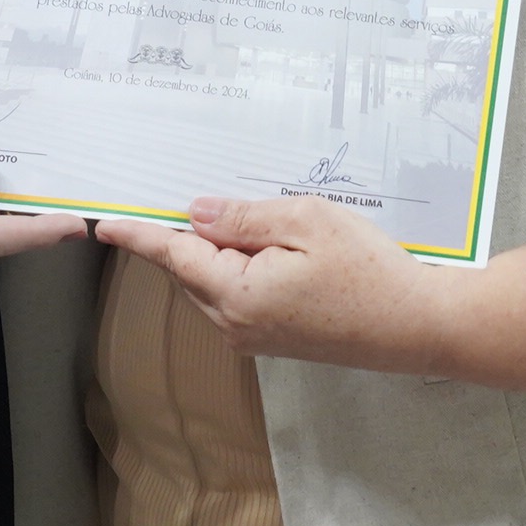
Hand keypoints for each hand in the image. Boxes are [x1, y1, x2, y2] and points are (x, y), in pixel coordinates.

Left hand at [99, 202, 525, 394]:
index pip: (173, 255)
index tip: (103, 222)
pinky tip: (273, 241)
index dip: (138, 234)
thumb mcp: (306, 223)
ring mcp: (257, 335)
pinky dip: (245, 265)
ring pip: (217, 281)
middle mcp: (236, 323)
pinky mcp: (279, 337)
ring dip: (223, 247)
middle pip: (193, 268)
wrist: (422, 326)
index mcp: (236, 294)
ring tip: (249, 211)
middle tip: (190, 188)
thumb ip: (244, 218)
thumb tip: (196, 213)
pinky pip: (242, 293)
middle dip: (190, 231)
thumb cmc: (370, 272)